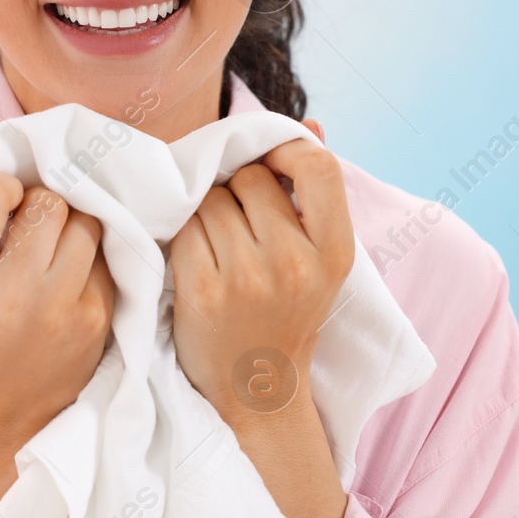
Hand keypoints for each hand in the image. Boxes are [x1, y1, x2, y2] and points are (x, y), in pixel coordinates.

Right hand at [0, 175, 114, 446]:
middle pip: (49, 202)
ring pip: (87, 224)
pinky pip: (106, 258)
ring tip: (54, 258)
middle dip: (43, 210)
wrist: (2, 410)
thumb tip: (23, 176)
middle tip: (32, 236)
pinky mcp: (98, 319)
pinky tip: (71, 284)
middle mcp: (10, 291)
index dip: (3, 191)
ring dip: (72, 231)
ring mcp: (61, 307)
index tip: (3, 212)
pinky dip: (91, 262)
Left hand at [168, 119, 354, 423]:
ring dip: (208, 213)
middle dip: (238, 189)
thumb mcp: (320, 260)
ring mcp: (246, 278)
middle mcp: (294, 263)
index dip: (288, 151)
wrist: (259, 391)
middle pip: (250, 178)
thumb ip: (314, 193)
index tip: (272, 166)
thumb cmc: (289, 314)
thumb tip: (312, 126)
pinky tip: (198, 263)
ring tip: (221, 248)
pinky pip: (183, 229)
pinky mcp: (201, 291)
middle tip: (242, 227)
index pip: (318, 167)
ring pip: (211, 200)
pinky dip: (185, 238)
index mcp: (335, 251)